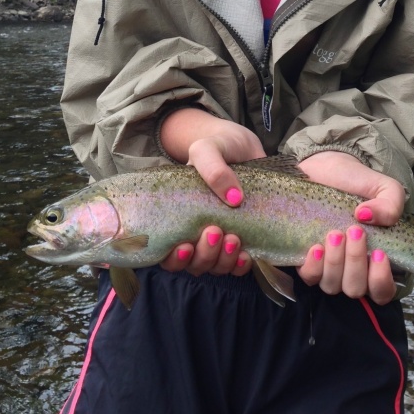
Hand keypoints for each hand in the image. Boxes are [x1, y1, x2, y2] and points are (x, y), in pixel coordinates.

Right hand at [159, 108, 263, 273]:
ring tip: (233, 238)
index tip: (185, 246)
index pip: (166, 254)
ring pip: (216, 267)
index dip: (173, 259)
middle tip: (215, 230)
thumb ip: (212, 167)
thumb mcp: (207, 149)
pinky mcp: (245, 239)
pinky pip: (239, 266)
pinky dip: (242, 265)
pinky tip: (247, 255)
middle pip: (194, 264)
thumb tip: (234, 199)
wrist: (244, 146)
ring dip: (223, 260)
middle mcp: (197, 234)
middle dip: (204, 255)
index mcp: (178, 218)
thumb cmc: (218, 148)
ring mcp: (221, 240)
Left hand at [296, 151, 404, 303]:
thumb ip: (391, 204)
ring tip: (335, 234)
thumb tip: (369, 218)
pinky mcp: (304, 258)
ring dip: (335, 263)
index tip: (379, 254)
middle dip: (355, 263)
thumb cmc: (355, 181)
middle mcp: (352, 268)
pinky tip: (316, 247)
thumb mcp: (382, 187)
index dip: (381, 281)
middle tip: (354, 231)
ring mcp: (327, 266)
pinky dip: (313, 266)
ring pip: (332, 286)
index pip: (382, 291)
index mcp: (375, 259)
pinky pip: (308, 277)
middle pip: (355, 289)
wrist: (322, 167)